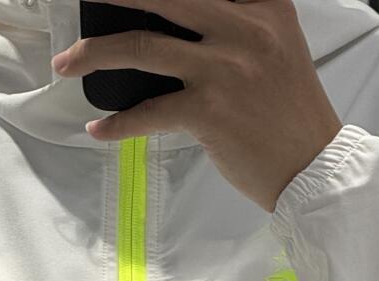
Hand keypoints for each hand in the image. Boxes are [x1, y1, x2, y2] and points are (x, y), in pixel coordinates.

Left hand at [51, 0, 342, 212]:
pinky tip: (98, 128)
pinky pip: (149, 112)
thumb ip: (236, 20)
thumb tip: (176, 20)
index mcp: (262, 4)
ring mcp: (224, 69)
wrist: (312, 166)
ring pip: (141, 47)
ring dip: (94, 53)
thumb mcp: (276, 43)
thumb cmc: (290, 112)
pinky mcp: (210, 111)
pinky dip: (118, 124)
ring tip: (65, 62)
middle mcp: (242, 27)